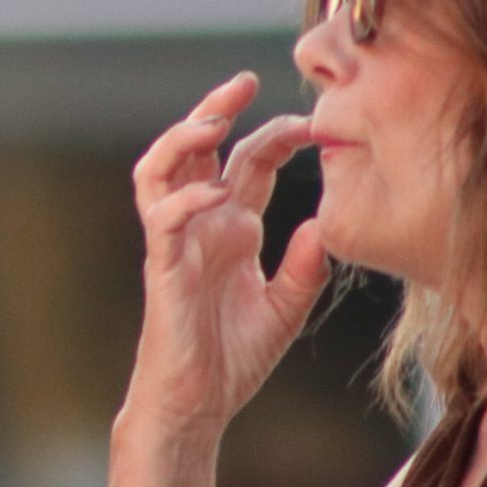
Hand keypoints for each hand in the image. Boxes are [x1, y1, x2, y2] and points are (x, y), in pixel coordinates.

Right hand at [124, 73, 328, 435]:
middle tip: (244, 82)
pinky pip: (162, 221)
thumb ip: (306, 265)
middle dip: (215, 109)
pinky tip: (212, 193)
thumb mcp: (286, 306)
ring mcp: (177, 243)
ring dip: (180, 141)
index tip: (314, 123)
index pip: (247, 163)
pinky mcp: (163, 268)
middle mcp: (200, 226)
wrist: (196, 404)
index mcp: (231, 229)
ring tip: (211, 122)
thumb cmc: (232, 358)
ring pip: (159, 170)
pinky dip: (183, 200)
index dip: (275, 135)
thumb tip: (327, 223)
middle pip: (195, 149)